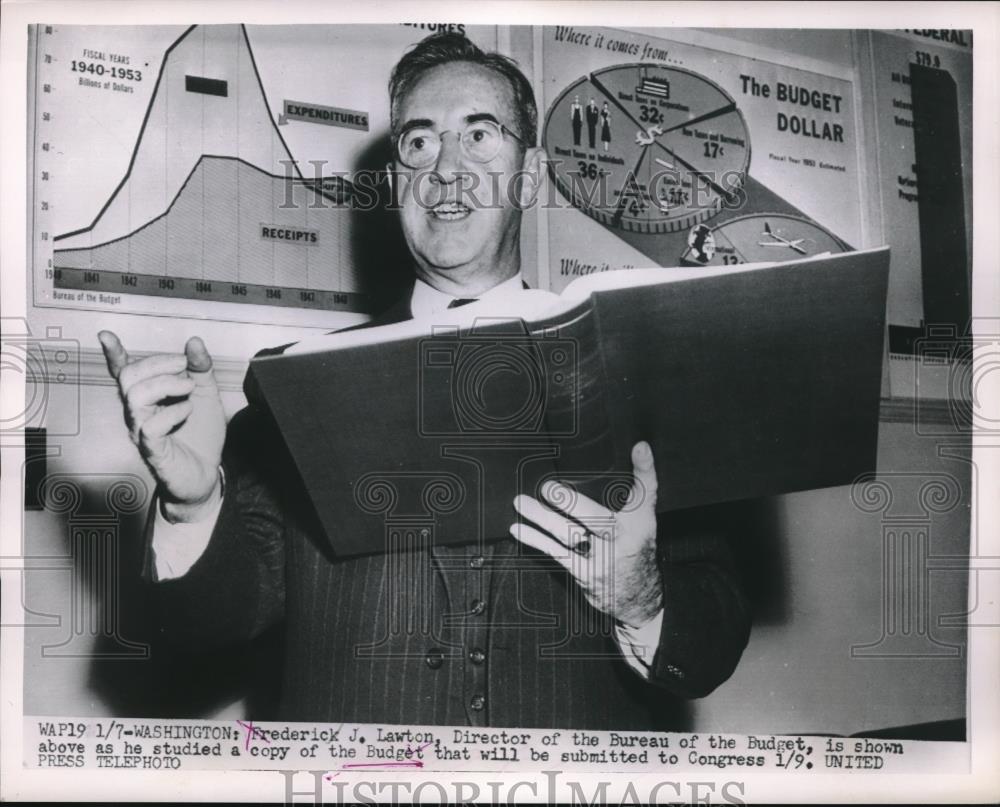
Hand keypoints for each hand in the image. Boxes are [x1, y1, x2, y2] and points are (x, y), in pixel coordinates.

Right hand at [98, 331, 225, 521]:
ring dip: (166, 385)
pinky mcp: (152, 450)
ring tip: (190, 391)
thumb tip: (194, 342)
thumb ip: (201, 368)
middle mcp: (138, 412)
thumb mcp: (206, 394)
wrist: (207, 473)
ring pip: (135, 397)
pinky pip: (150, 426)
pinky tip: (187, 412)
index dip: (113, 354)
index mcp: (148, 396)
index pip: (124, 372)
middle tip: (185, 368)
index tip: (105, 336)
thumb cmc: (200, 434)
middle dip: (157, 364)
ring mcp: (142, 431)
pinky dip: (173, 413)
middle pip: (129, 377)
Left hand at [510, 441, 662, 627]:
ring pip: (569, 536)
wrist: (640, 597)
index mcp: (639, 522)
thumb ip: (640, 484)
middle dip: (571, 503)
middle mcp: (623, 541)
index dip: (644, 469)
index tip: (640, 448)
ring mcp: (602, 561)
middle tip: (548, 488)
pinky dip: (536, 540)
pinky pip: (556, 554)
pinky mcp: (584, 575)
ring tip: (521, 502)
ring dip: (542, 518)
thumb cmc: (636, 547)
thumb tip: (639, 447)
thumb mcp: (644, 518)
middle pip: (597, 518)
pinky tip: (520, 529)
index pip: (646, 491)